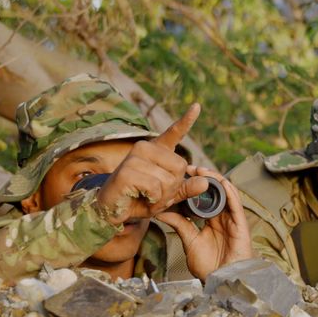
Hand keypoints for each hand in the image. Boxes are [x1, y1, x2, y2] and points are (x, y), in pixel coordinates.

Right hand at [96, 105, 209, 224]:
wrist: (112, 210)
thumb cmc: (140, 200)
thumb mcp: (167, 196)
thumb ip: (185, 189)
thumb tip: (205, 183)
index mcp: (156, 150)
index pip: (174, 132)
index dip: (186, 120)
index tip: (197, 106)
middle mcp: (144, 148)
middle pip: (180, 167)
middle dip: (173, 188)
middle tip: (155, 194)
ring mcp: (134, 157)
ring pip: (168, 180)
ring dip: (162, 197)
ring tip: (145, 197)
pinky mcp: (127, 172)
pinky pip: (155, 188)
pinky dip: (153, 200)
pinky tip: (140, 198)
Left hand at [155, 166, 253, 279]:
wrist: (222, 281)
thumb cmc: (208, 266)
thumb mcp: (189, 241)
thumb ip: (179, 224)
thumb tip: (160, 211)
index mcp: (212, 221)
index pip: (203, 198)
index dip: (193, 186)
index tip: (179, 176)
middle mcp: (223, 217)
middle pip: (215, 191)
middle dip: (202, 178)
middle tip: (187, 167)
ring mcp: (232, 219)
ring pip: (226, 192)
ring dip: (214, 179)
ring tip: (200, 170)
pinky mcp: (241, 223)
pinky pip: (236, 202)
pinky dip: (228, 190)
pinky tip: (219, 181)